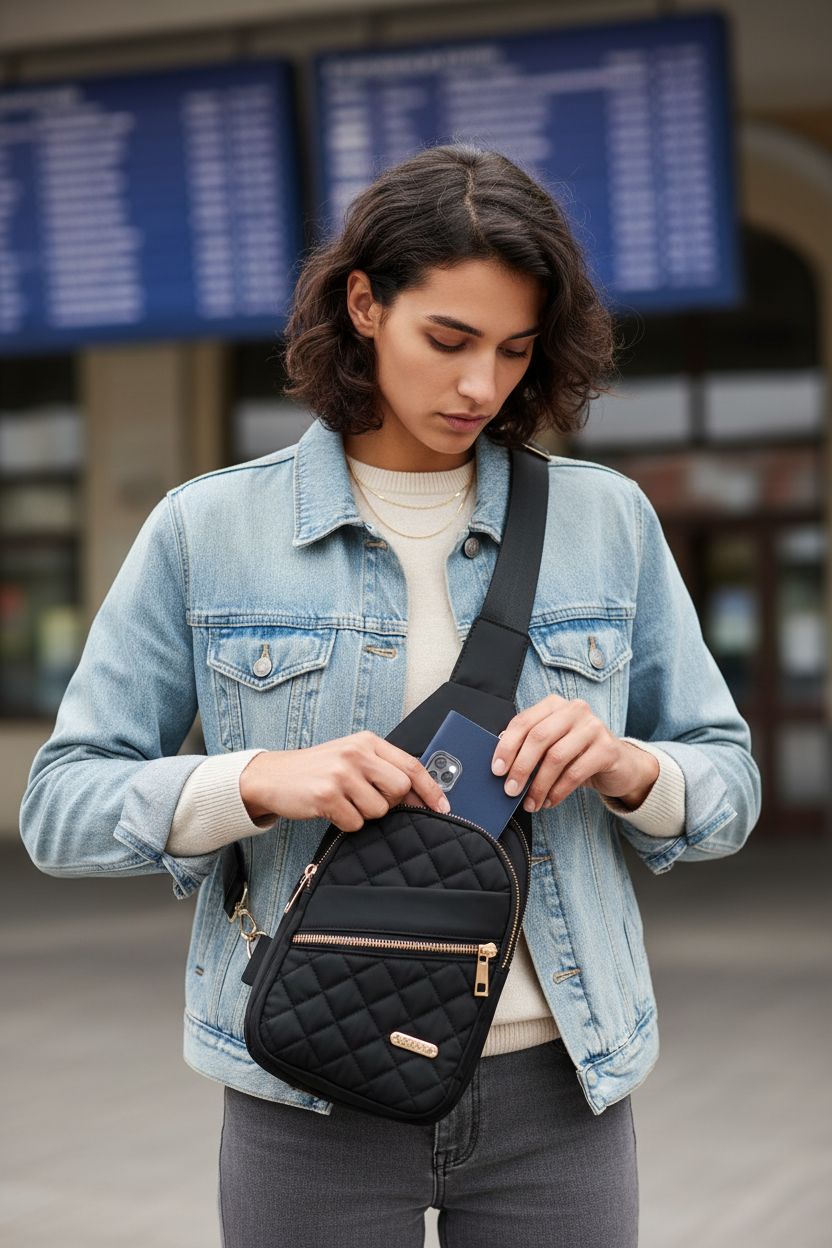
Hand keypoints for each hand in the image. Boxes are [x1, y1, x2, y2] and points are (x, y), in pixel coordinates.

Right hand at [239, 731, 450, 831]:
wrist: (273, 776)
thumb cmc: (318, 770)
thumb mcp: (352, 758)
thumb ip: (383, 769)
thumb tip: (421, 797)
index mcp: (367, 741)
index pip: (412, 765)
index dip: (431, 789)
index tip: (444, 808)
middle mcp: (356, 753)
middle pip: (400, 788)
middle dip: (391, 803)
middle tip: (368, 800)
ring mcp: (341, 773)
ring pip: (379, 810)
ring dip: (365, 814)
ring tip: (345, 802)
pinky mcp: (327, 795)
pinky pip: (355, 823)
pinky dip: (347, 823)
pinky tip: (332, 810)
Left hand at [491, 693, 659, 812]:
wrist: (619, 765)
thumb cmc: (576, 754)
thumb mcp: (551, 745)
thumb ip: (528, 746)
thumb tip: (500, 762)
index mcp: (554, 704)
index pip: (523, 722)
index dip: (506, 747)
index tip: (496, 770)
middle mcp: (574, 709)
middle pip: (538, 738)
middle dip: (520, 767)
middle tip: (510, 790)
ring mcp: (593, 727)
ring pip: (556, 757)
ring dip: (539, 785)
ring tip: (531, 803)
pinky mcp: (608, 749)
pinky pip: (575, 773)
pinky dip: (558, 791)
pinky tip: (549, 801)